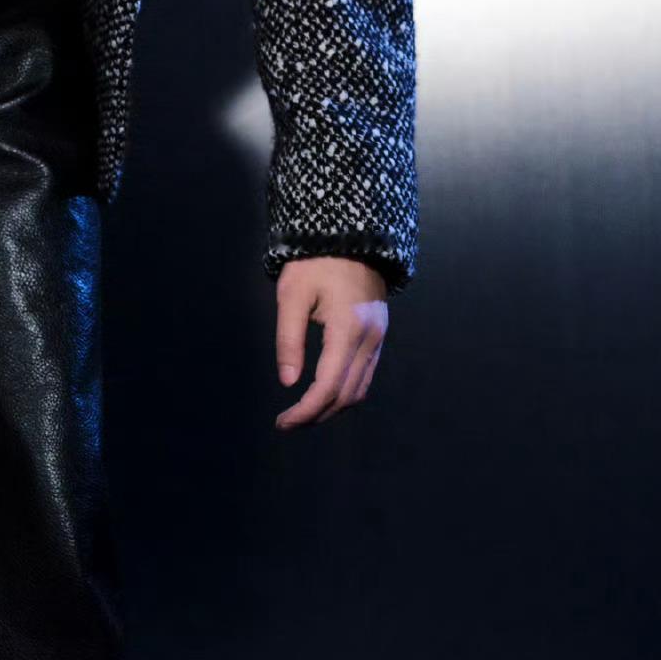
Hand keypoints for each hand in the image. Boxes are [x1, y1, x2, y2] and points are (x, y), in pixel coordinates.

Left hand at [272, 256, 388, 426]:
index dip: (305, 410)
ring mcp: (378, 339)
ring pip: (359, 389)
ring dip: (332, 407)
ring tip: (302, 413)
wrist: (349, 236)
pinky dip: (344, 392)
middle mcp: (369, 340)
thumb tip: (288, 382)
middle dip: (317, 415)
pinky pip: (365, 375)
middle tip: (287, 422)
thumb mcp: (292, 295)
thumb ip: (289, 339)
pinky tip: (323, 393)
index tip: (282, 422)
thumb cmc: (314, 263)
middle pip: (346, 395)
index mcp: (348, 330)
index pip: (328, 386)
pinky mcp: (378, 335)